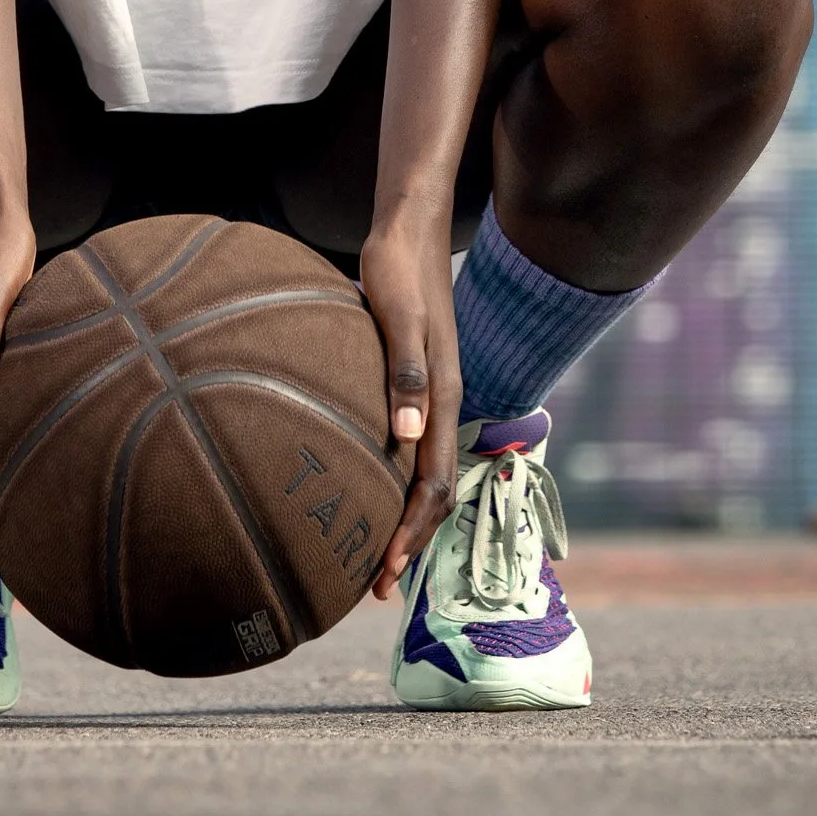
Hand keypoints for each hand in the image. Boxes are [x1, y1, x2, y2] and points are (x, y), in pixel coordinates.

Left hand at [357, 216, 462, 600]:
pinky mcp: (417, 381)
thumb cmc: (397, 267)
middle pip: (435, 490)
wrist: (408, 227)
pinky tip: (372, 487)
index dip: (409, 531)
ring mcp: (433, 393)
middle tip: (377, 587)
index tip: (383, 570)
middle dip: (409, 541)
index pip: (432, 483)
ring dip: (406, 518)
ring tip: (377, 557)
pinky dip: (398, 481)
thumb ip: (406, 372)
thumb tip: (408, 434)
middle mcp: (445, 402)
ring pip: (427, 473)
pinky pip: (414, 448)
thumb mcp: (397, 315)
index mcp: (444, 396)